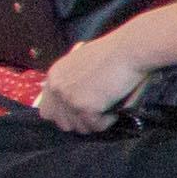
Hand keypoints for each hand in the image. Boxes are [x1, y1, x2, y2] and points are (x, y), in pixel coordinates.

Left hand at [34, 38, 151, 131]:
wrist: (129, 50)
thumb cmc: (115, 52)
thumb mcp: (82, 63)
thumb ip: (73, 81)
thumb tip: (78, 101)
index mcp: (54, 76)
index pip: (47, 110)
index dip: (65, 114)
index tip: (81, 112)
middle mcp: (56, 88)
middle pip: (62, 123)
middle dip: (80, 120)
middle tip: (98, 111)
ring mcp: (69, 98)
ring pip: (80, 127)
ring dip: (96, 121)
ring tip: (110, 105)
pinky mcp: (85, 107)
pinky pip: (97, 126)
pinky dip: (109, 120)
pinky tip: (116, 104)